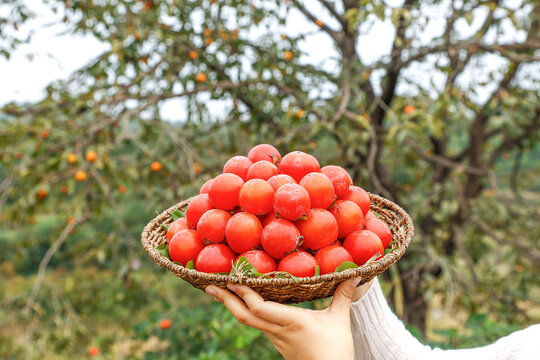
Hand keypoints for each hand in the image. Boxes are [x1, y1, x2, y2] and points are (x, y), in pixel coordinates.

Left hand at [205, 278, 372, 359]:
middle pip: (244, 315)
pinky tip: (243, 304)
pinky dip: (246, 311)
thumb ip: (342, 296)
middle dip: (226, 299)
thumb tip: (353, 274)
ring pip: (248, 320)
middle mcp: (278, 330)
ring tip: (220, 291)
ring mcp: (275, 338)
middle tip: (209, 285)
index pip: (259, 307)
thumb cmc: (335, 350)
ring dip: (232, 305)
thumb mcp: (339, 320)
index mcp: (290, 322)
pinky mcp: (278, 342)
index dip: (243, 293)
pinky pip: (257, 324)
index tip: (230, 279)